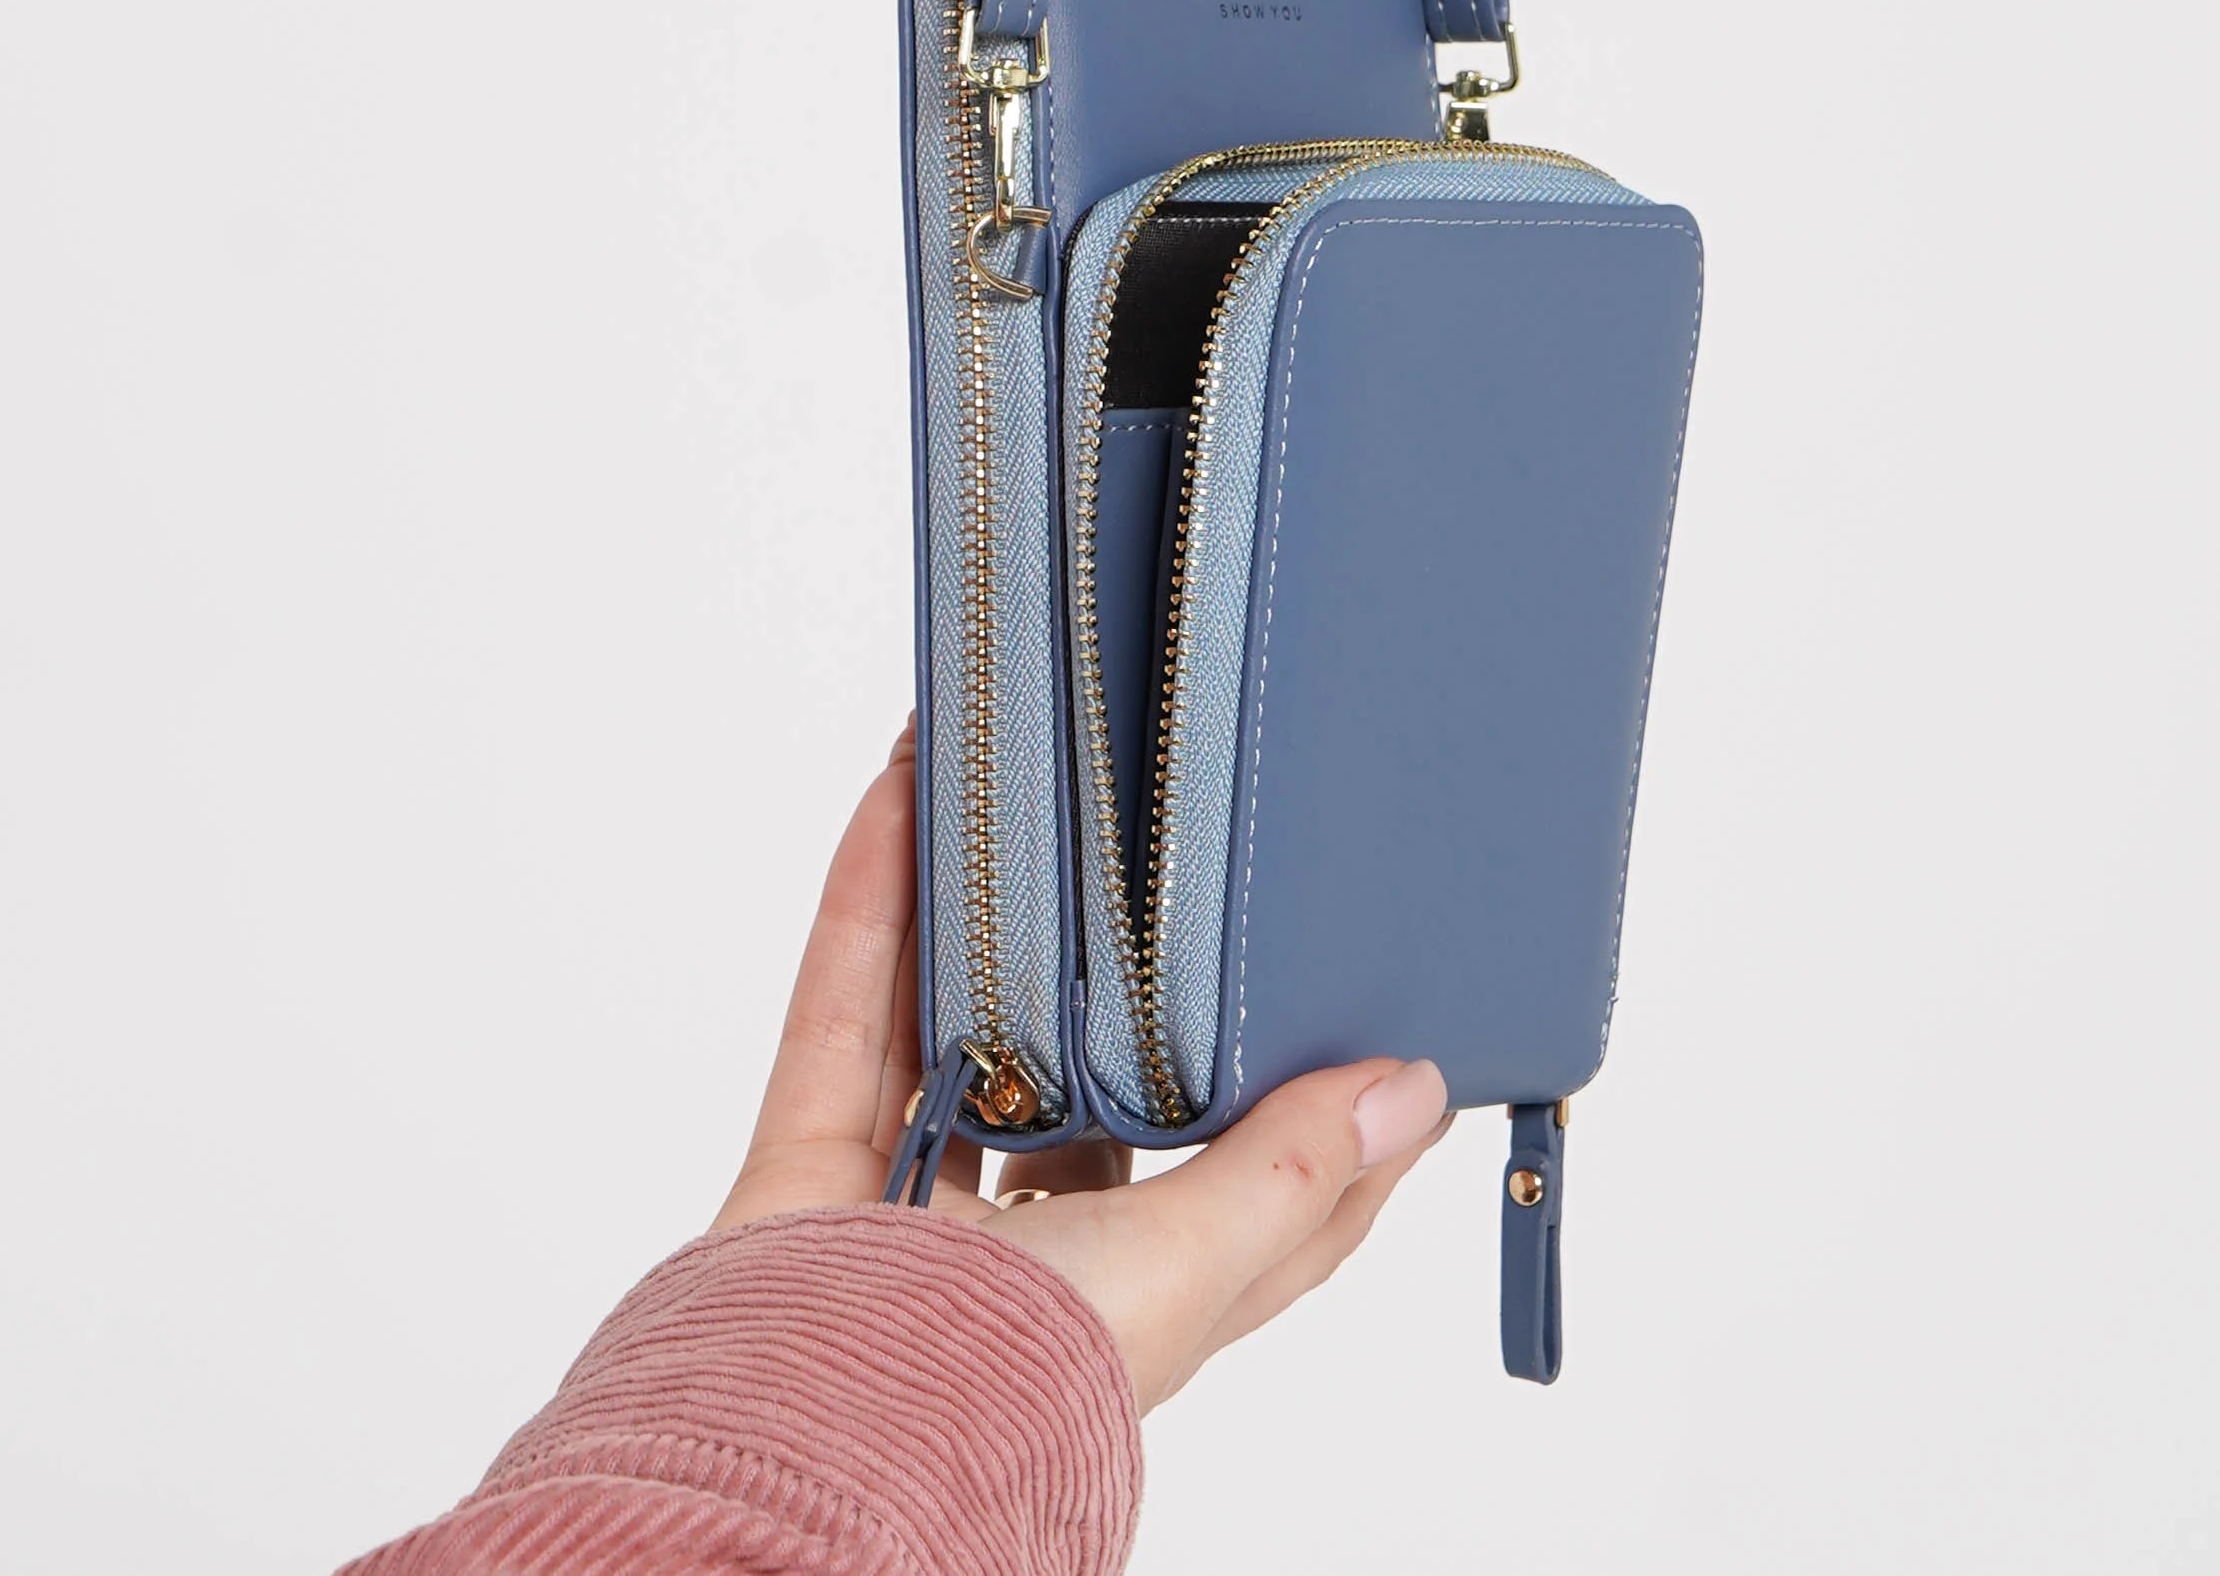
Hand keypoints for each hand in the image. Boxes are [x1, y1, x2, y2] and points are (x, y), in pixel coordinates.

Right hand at [714, 716, 1456, 1410]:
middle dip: (1091, 975)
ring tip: (1003, 788)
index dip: (1300, 1104)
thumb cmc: (1017, 1377)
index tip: (1355, 1007)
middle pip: (1070, 1082)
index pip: (1242, 1186)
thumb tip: (1412, 1094)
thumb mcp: (1193, 1266)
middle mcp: (1019, 1244)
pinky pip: (842, 1001)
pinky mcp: (807, 1158)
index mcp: (1128, 1287)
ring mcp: (903, 1200)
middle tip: (1136, 854)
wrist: (820, 1431)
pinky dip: (867, 897)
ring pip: (943, 1023)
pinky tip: (901, 795)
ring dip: (965, 907)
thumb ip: (1291, 1170)